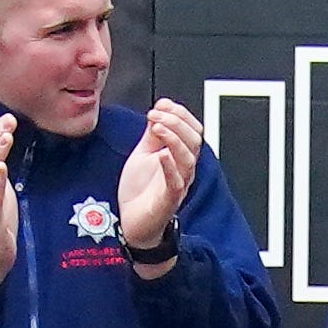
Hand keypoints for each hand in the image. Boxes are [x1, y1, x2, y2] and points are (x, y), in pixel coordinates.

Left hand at [118, 98, 201, 260]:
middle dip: (177, 122)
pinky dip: (170, 166)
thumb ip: (153, 134)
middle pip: (195, 141)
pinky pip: (176, 182)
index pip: (193, 130)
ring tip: (157, 127)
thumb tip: (159, 110)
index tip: (162, 104)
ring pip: (188, 159)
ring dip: (173, 138)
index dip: (181, 114)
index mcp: (180, 156)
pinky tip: (161, 154)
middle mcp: (183, 169)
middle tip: (156, 114)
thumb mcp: (144, 154)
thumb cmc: (141, 192)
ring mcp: (178, 184)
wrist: (133, 223)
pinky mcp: (169, 199)